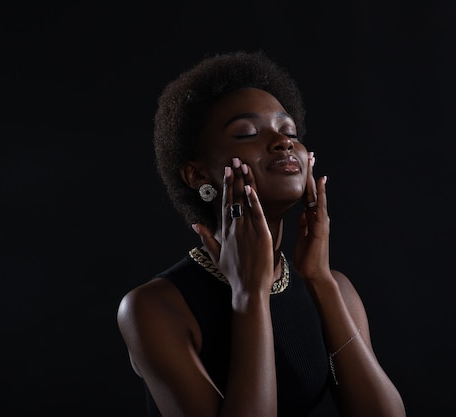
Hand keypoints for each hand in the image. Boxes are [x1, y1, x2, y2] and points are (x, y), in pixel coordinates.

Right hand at [192, 158, 273, 295]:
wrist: (247, 289)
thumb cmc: (234, 275)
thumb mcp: (216, 256)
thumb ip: (207, 238)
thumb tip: (196, 225)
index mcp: (226, 231)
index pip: (226, 203)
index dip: (227, 185)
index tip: (227, 170)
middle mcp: (234, 228)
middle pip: (233, 198)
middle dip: (233, 178)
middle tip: (234, 160)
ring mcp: (246, 231)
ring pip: (244, 203)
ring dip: (244, 183)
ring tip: (243, 166)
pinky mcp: (260, 236)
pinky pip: (256, 215)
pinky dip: (253, 201)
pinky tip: (250, 188)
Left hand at [293, 152, 332, 280]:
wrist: (315, 275)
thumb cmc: (308, 260)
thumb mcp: (303, 239)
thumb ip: (304, 226)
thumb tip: (303, 214)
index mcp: (311, 219)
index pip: (307, 195)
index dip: (305, 181)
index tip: (303, 166)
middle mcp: (318, 217)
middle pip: (313, 191)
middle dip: (311, 173)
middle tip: (310, 154)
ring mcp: (321, 221)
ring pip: (317, 195)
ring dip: (315, 177)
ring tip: (314, 161)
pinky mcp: (321, 227)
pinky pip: (320, 207)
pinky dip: (321, 194)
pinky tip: (321, 181)